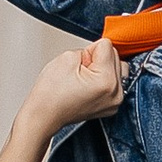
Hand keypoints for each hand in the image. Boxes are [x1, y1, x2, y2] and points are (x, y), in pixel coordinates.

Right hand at [0, 37, 123, 161]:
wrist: (44, 115)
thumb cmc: (51, 94)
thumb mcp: (67, 57)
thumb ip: (89, 49)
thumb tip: (101, 52)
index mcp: (106, 81)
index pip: (107, 46)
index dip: (88, 51)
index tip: (78, 65)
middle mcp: (115, 94)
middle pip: (115, 56)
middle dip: (97, 59)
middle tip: (78, 73)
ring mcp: (115, 102)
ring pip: (117, 68)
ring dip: (103, 69)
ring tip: (85, 80)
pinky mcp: (112, 106)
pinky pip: (115, 82)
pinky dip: (103, 80)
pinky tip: (88, 87)